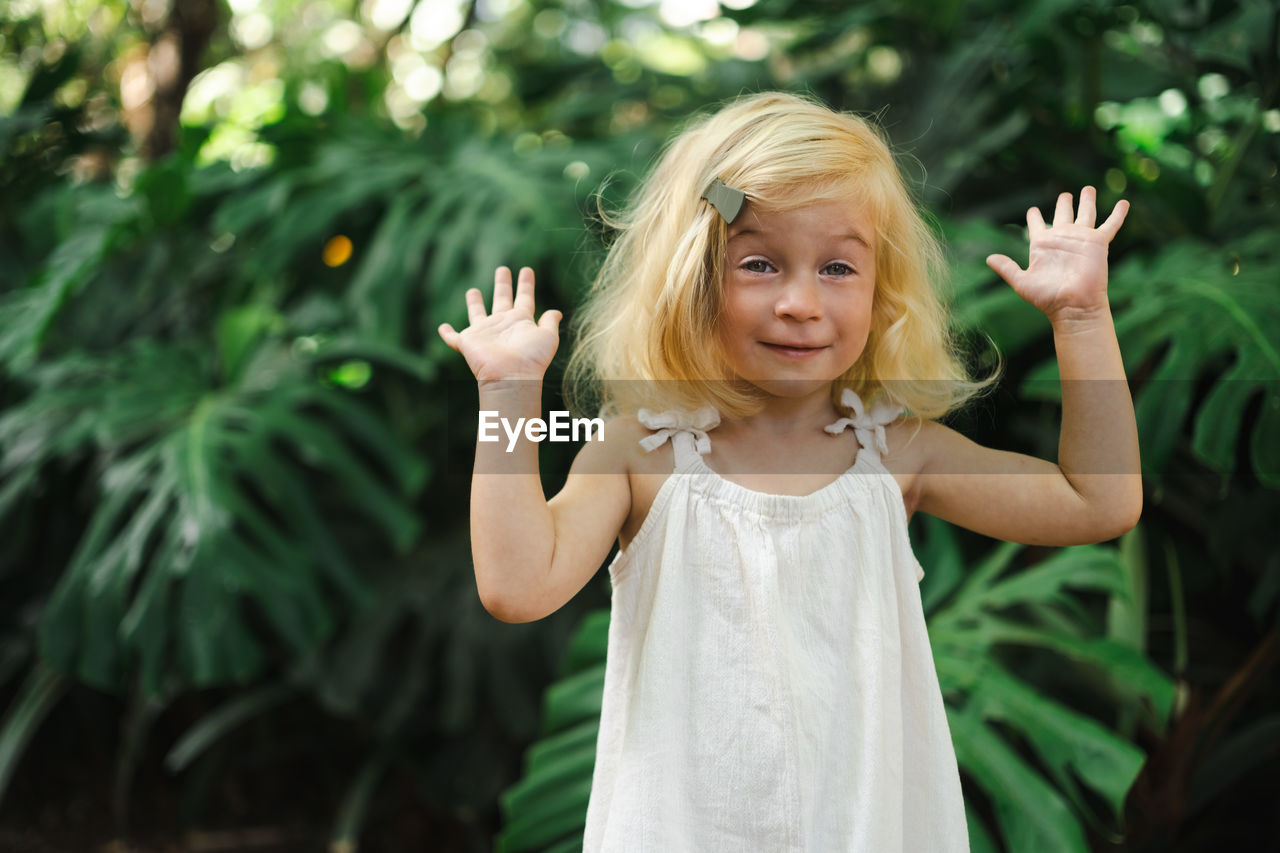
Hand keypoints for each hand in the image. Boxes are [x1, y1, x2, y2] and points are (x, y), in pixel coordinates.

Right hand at [438, 266, 561, 384]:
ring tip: (472, 291)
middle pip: (501, 299)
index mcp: (521, 321)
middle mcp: (502, 325)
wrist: (511, 376)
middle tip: (502, 270)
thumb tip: (557, 312)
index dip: (526, 284)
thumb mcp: (548, 337)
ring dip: (474, 303)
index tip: (527, 270)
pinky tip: (442, 327)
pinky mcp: (467, 342)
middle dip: (502, 284)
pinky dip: (447, 333)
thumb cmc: (532, 358)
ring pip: (477, 314)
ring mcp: (484, 334)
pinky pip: (453, 337)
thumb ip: (550, 322)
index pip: (524, 298)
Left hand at [986, 186, 1128, 323]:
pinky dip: (1117, 214)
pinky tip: (1124, 202)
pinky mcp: (1097, 242)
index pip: (1037, 226)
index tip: (1032, 210)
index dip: (1034, 217)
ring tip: (1088, 188)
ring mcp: (1080, 239)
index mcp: (1042, 245)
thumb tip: (988, 258)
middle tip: (1064, 194)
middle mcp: (1062, 239)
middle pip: (1063, 215)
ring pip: (1085, 214)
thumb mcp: (1022, 282)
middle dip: (1064, 203)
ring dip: (1087, 201)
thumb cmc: (1047, 297)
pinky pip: (1110, 225)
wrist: (1073, 304)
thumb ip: (1007, 268)